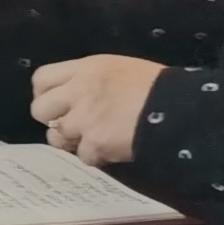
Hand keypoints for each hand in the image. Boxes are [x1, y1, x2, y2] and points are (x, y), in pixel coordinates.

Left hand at [31, 54, 166, 164]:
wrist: (184, 109)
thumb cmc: (161, 87)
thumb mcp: (121, 70)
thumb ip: (91, 80)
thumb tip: (73, 96)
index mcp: (86, 68)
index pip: (41, 79)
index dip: (46, 94)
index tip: (58, 103)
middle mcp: (79, 91)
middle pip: (39, 110)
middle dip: (53, 119)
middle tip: (73, 124)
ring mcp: (84, 118)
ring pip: (57, 137)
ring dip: (73, 141)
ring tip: (96, 138)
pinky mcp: (95, 143)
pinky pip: (84, 156)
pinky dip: (97, 156)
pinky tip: (114, 149)